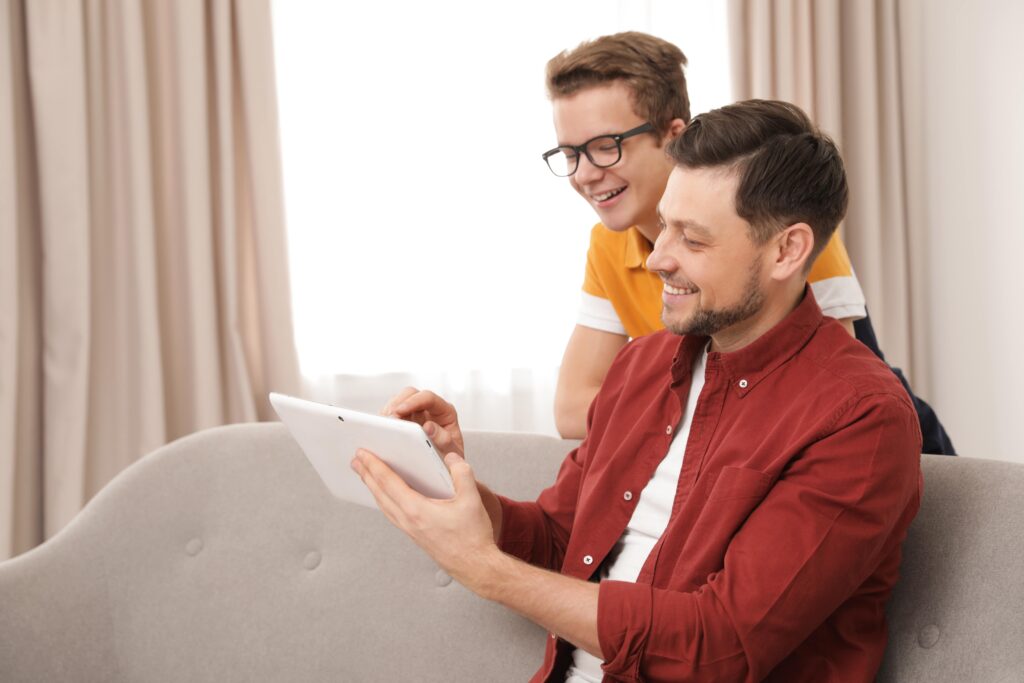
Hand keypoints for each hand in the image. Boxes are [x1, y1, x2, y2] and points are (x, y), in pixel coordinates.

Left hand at [351, 448, 498, 587]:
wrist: (475, 566)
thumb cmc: (473, 537)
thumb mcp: (472, 499)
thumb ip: (462, 473)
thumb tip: (452, 458)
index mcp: (417, 510)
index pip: (389, 482)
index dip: (374, 466)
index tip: (363, 454)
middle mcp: (408, 521)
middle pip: (380, 494)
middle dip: (366, 475)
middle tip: (356, 461)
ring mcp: (410, 530)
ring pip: (384, 505)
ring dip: (373, 489)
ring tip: (366, 477)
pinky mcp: (415, 536)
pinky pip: (392, 514)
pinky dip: (384, 501)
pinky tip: (387, 498)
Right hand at [381, 387, 463, 458]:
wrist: (444, 471)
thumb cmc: (450, 460)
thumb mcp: (451, 452)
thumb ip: (443, 439)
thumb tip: (429, 426)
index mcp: (445, 412)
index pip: (428, 398)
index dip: (413, 401)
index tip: (401, 410)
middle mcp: (429, 410)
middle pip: (410, 394)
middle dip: (397, 404)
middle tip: (389, 420)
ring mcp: (415, 415)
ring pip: (398, 401)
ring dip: (388, 411)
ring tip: (383, 427)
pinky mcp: (403, 423)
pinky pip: (390, 414)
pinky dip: (384, 421)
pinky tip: (381, 431)